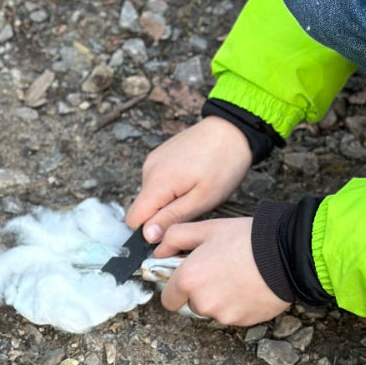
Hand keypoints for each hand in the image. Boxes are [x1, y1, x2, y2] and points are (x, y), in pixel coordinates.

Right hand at [125, 117, 252, 242]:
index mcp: (156, 182)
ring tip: (196, 189)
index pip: (133, 219)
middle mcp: (148, 169)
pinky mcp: (160, 154)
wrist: (232, 129)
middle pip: (143, 207)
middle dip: (163, 214)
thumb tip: (148, 235)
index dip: (150, 230)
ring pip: (152, 194)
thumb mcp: (202, 200)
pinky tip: (192, 178)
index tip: (173, 227)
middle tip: (193, 205)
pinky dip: (171, 186)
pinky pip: (158, 180)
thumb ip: (171, 219)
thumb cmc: (223, 164)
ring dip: (169, 199)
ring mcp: (153, 159)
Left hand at [154, 217, 289, 325]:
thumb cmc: (246, 239)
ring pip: (213, 310)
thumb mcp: (207, 229)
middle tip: (218, 269)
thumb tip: (158, 250)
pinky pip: (233, 315)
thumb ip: (175, 237)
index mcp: (188, 280)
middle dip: (200, 290)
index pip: (167, 299)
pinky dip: (238, 304)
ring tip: (238, 275)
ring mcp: (223, 315)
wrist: (286, 255)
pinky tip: (249, 285)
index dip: (176, 287)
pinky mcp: (244, 321)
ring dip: (220, 298)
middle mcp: (202, 302)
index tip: (187, 277)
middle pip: (192, 304)